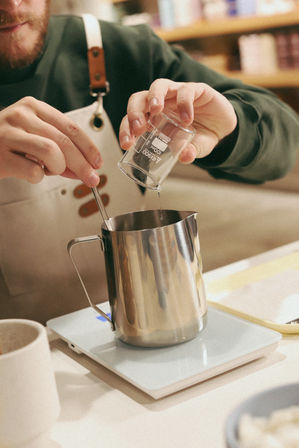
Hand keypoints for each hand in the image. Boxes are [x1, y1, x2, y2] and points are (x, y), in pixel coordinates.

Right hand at [0, 97, 101, 185]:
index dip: (89, 147)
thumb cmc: (8, 143)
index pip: (71, 127)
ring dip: (58, 168)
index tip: (98, 163)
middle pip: (64, 142)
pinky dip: (38, 178)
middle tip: (92, 179)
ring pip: (52, 153)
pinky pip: (33, 171)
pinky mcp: (0, 156)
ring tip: (49, 171)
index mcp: (33, 107)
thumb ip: (60, 150)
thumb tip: (86, 169)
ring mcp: (9, 134)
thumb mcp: (34, 137)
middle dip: (83, 164)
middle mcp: (21, 115)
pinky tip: (30, 173)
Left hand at [119, 79, 236, 162]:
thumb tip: (184, 157)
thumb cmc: (200, 136)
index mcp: (153, 119)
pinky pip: (186, 90)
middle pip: (139, 98)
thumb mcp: (193, 149)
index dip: (126, 129)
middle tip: (138, 127)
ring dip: (154, 97)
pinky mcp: (196, 89)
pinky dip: (184, 103)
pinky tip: (188, 118)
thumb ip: (188, 152)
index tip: (127, 143)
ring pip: (158, 86)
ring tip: (156, 111)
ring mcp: (177, 94)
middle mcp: (162, 103)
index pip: (133, 120)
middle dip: (134, 111)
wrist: (224, 127)